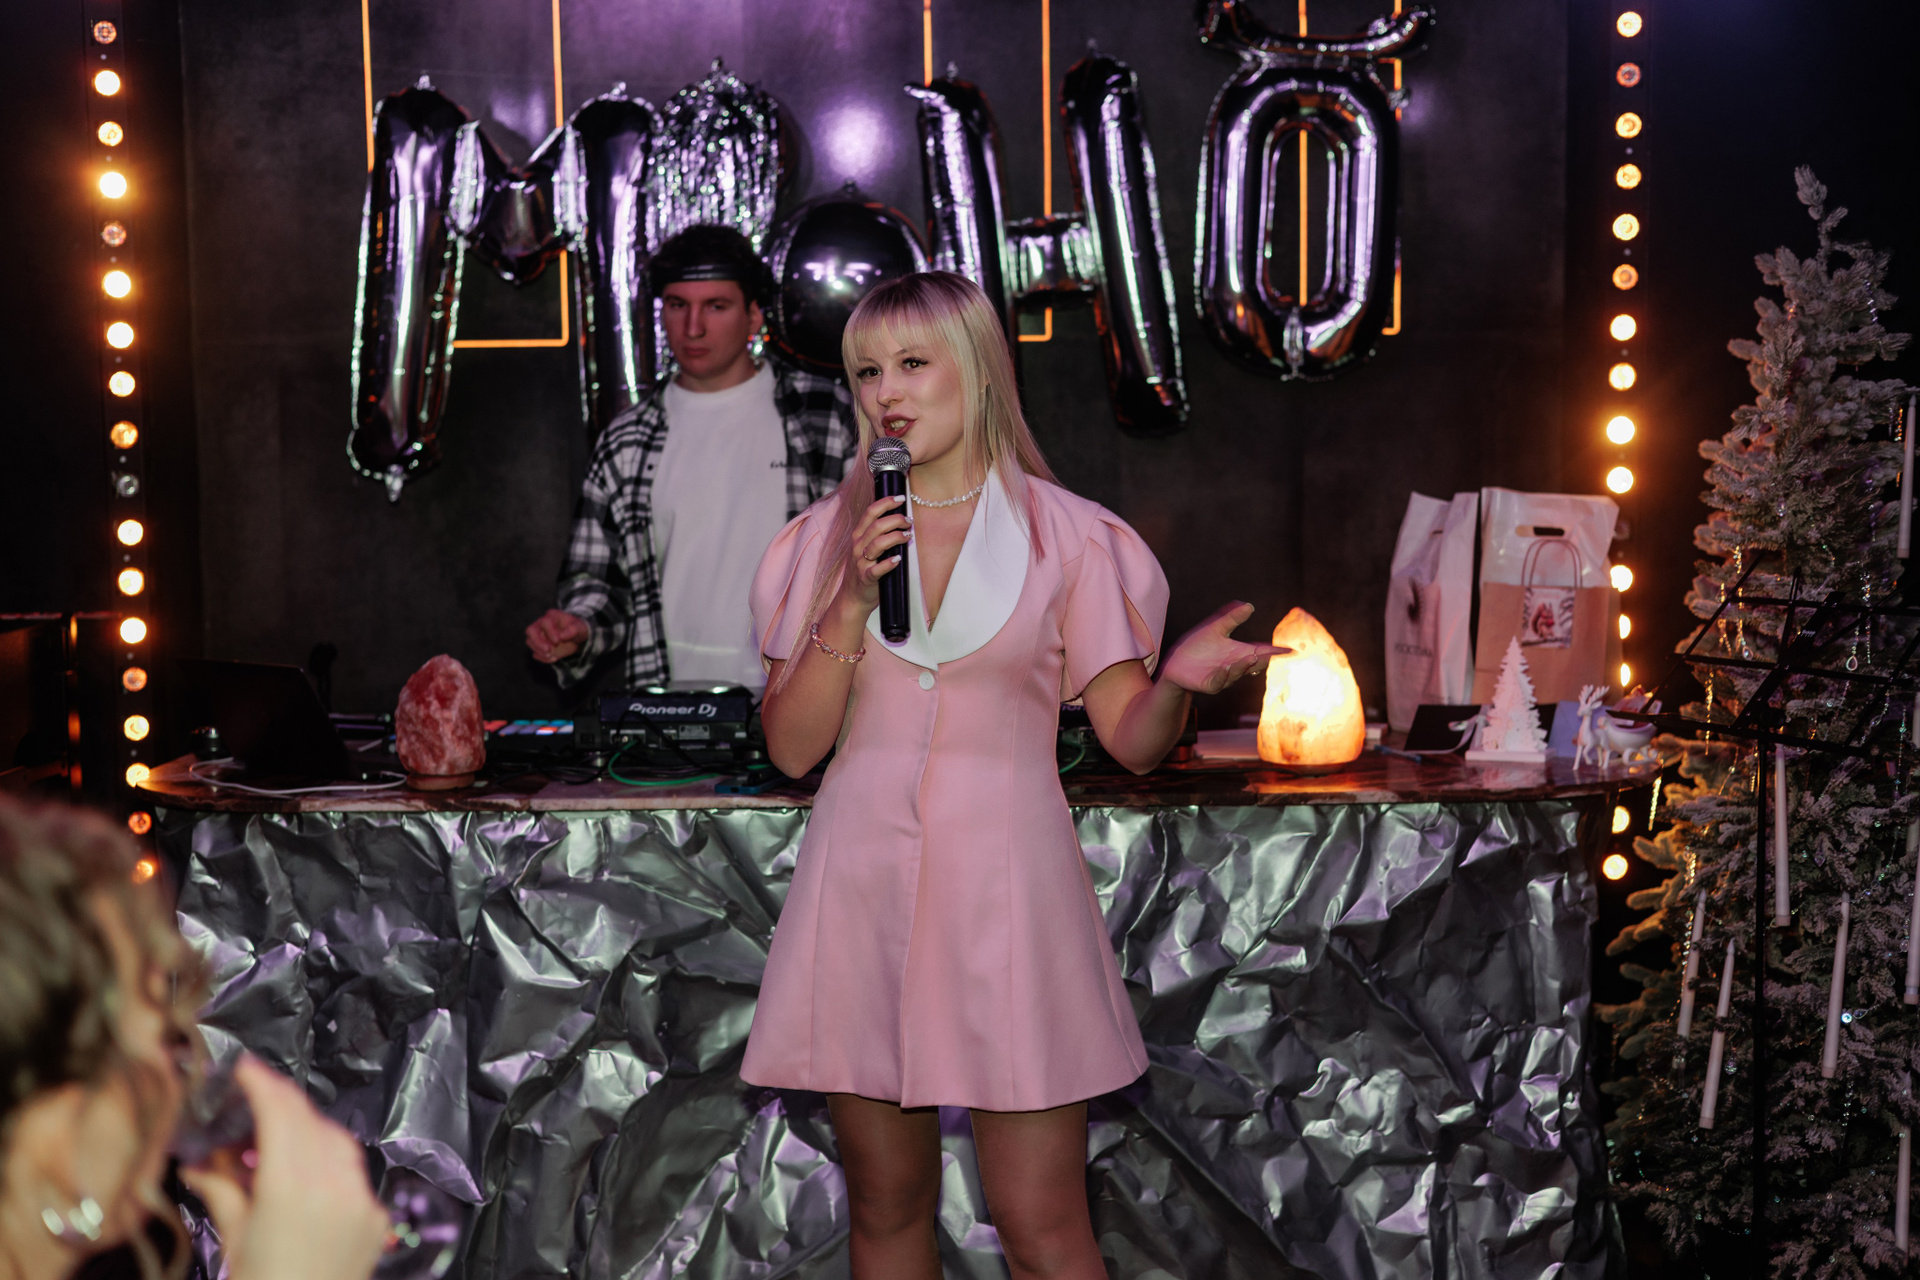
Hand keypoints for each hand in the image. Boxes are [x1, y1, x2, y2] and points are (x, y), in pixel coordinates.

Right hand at [179, 1057, 389, 1279]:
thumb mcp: (235, 1242)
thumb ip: (223, 1193)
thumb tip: (199, 1164)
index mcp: (292, 1187)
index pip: (280, 1114)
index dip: (261, 1085)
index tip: (244, 1070)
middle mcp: (335, 1185)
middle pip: (310, 1121)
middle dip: (281, 1106)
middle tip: (251, 1103)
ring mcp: (362, 1201)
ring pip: (337, 1142)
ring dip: (307, 1132)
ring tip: (271, 1144)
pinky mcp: (376, 1219)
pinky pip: (353, 1174)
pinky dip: (329, 1164)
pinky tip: (303, 1178)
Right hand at [526, 609, 589, 663]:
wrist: (577, 638)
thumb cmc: (577, 629)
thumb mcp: (580, 628)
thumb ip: (573, 630)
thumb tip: (562, 636)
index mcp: (552, 616)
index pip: (545, 622)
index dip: (550, 632)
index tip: (558, 641)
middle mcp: (541, 624)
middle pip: (530, 630)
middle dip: (538, 642)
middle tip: (548, 650)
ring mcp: (538, 635)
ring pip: (530, 642)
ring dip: (539, 651)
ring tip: (553, 656)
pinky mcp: (539, 646)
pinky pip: (535, 653)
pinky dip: (543, 658)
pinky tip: (554, 658)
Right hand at [834, 496, 912, 614]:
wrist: (853, 598)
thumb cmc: (865, 570)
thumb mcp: (867, 549)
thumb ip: (879, 535)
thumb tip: (902, 520)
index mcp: (858, 536)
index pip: (870, 512)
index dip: (885, 502)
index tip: (901, 498)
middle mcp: (858, 546)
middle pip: (876, 525)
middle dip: (895, 519)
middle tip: (909, 521)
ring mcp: (861, 562)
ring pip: (877, 544)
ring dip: (895, 537)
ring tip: (908, 536)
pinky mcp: (866, 578)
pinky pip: (877, 569)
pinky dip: (888, 563)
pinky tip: (898, 559)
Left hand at [1158, 602, 1287, 695]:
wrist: (1175, 662)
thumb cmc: (1196, 646)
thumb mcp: (1215, 629)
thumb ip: (1231, 619)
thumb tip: (1250, 605)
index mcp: (1238, 653)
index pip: (1260, 652)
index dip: (1274, 651)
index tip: (1290, 650)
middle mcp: (1234, 666)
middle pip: (1253, 664)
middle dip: (1263, 660)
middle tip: (1275, 654)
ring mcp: (1223, 677)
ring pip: (1237, 673)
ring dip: (1244, 666)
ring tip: (1252, 657)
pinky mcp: (1209, 684)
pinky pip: (1218, 681)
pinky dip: (1224, 675)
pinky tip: (1226, 668)